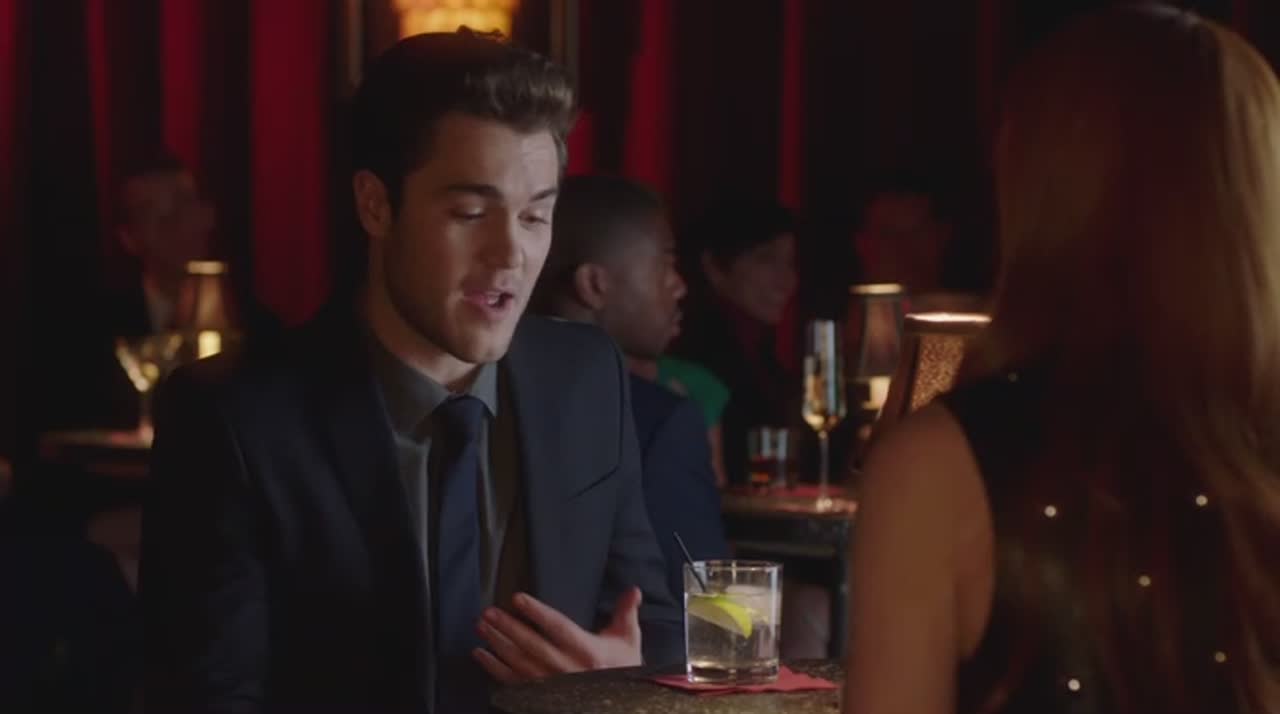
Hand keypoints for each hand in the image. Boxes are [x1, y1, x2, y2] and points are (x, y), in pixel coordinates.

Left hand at [473, 587, 643, 683]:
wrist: (619, 704)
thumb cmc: (622, 670)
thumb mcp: (628, 641)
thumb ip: (626, 613)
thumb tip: (633, 590)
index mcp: (588, 651)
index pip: (558, 628)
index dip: (537, 612)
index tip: (517, 599)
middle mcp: (568, 669)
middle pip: (532, 645)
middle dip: (508, 627)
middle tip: (488, 612)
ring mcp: (551, 685)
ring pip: (519, 663)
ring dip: (497, 644)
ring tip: (481, 627)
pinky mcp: (539, 697)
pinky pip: (512, 682)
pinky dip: (494, 669)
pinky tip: (481, 654)